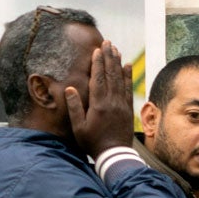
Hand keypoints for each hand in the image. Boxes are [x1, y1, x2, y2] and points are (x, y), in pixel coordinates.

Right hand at [67, 40, 134, 157]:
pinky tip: (127, 66)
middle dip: (109, 57)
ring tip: (116, 49)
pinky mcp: (128, 108)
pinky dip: (128, 76)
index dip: (98, 63)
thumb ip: (74, 107)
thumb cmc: (92, 142)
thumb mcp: (78, 127)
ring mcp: (122, 104)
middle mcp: (112, 101)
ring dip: (118, 63)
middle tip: (108, 42)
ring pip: (120, 79)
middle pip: (111, 75)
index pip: (98, 79)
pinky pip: (128, 88)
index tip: (97, 50)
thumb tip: (70, 88)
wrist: (114, 154)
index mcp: (99, 104)